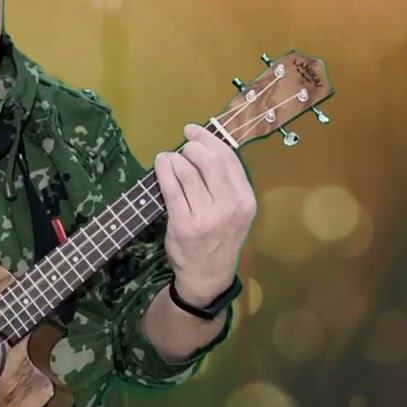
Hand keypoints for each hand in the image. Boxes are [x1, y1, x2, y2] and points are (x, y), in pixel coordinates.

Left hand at [154, 123, 256, 305]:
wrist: (208, 275)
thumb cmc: (220, 239)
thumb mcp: (236, 212)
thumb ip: (227, 184)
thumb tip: (204, 147)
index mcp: (245, 201)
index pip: (230, 159)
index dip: (210, 139)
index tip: (195, 131)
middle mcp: (229, 207)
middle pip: (210, 161)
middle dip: (193, 146)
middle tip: (183, 145)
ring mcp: (206, 217)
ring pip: (188, 172)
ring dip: (175, 158)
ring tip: (169, 158)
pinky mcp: (184, 224)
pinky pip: (171, 188)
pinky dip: (164, 170)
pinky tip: (161, 165)